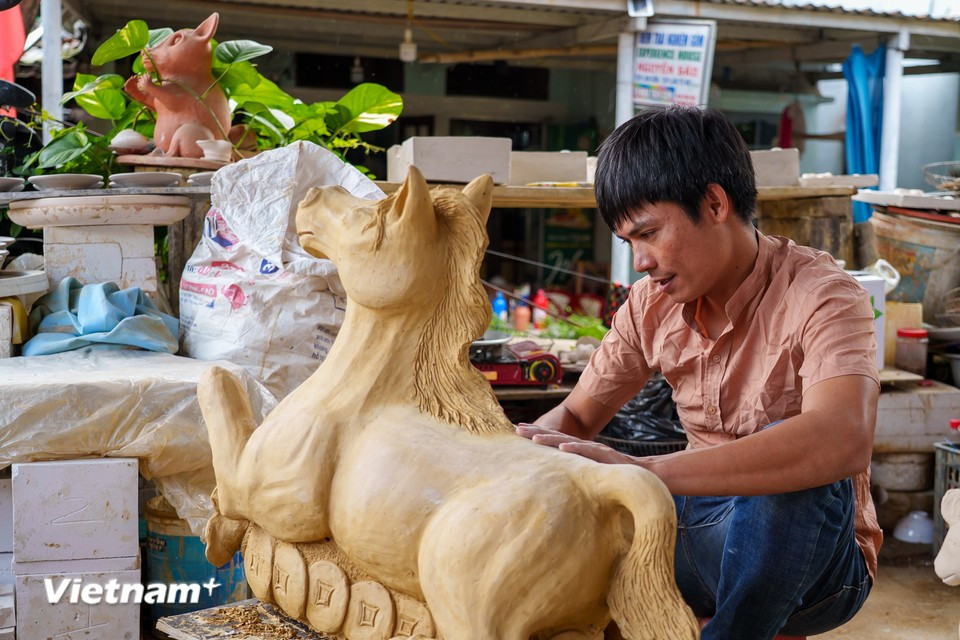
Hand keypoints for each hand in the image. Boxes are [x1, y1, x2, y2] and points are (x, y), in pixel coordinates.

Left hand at [516, 423, 635, 464]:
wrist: (643, 474)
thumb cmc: (616, 476)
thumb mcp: (590, 475)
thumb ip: (575, 474)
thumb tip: (556, 484)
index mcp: (579, 452)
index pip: (554, 442)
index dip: (537, 436)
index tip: (518, 433)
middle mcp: (584, 447)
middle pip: (556, 438)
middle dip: (536, 433)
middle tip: (516, 429)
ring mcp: (594, 450)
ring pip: (568, 442)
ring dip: (551, 439)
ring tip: (533, 438)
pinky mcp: (605, 456)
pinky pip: (587, 451)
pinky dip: (574, 449)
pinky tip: (562, 448)